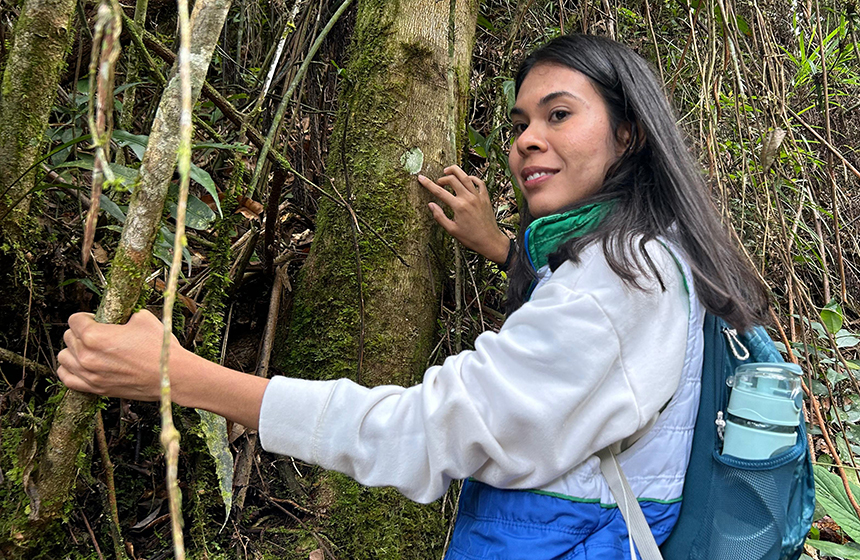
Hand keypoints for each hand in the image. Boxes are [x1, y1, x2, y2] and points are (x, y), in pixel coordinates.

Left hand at [57, 309, 269, 428]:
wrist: (173, 375)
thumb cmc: (160, 347)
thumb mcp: (142, 318)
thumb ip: (122, 316)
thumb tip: (117, 317)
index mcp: (95, 336)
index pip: (74, 320)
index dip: (86, 317)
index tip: (96, 319)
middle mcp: (87, 356)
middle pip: (68, 337)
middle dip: (80, 332)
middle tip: (98, 333)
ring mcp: (89, 375)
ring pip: (64, 357)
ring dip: (74, 350)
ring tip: (89, 349)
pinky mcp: (96, 389)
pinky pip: (67, 378)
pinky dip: (70, 370)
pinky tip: (81, 365)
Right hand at [418, 166, 510, 263]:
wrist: (490, 241)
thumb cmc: (471, 238)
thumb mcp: (451, 230)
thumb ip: (440, 216)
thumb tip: (431, 204)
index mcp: (458, 207)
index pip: (439, 191)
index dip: (428, 184)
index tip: (421, 178)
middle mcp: (468, 198)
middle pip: (453, 179)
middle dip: (443, 178)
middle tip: (439, 182)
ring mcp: (478, 196)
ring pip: (466, 176)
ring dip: (455, 172)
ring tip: (448, 172)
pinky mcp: (485, 197)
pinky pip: (479, 182)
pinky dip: (472, 177)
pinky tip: (466, 179)